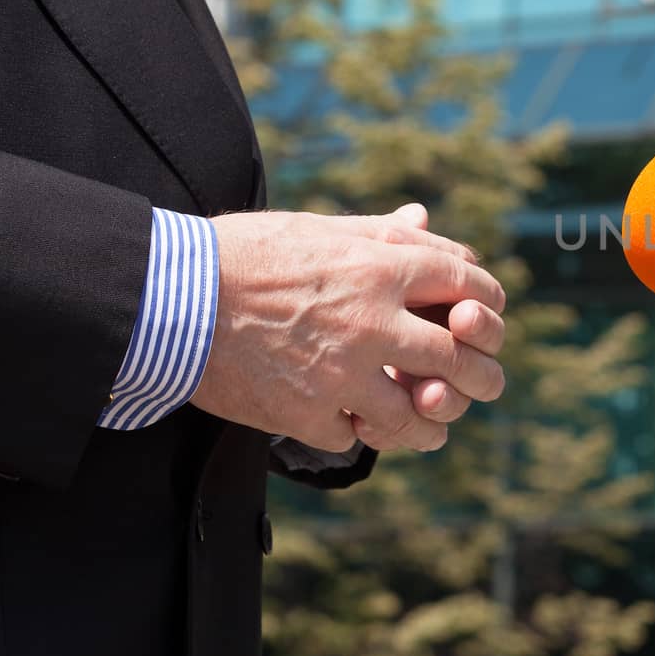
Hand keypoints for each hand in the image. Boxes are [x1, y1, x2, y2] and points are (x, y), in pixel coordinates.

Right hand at [193, 204, 507, 452]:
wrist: (168, 298)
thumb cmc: (242, 254)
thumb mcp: (317, 228)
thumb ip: (378, 232)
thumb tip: (423, 219)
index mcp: (381, 267)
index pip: (466, 286)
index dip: (487, 304)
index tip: (482, 316)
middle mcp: (372, 320)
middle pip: (455, 357)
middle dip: (478, 375)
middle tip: (483, 384)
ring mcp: (341, 372)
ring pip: (414, 412)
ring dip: (429, 423)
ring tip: (432, 427)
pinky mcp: (306, 413)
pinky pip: (354, 436)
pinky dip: (358, 434)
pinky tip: (357, 428)